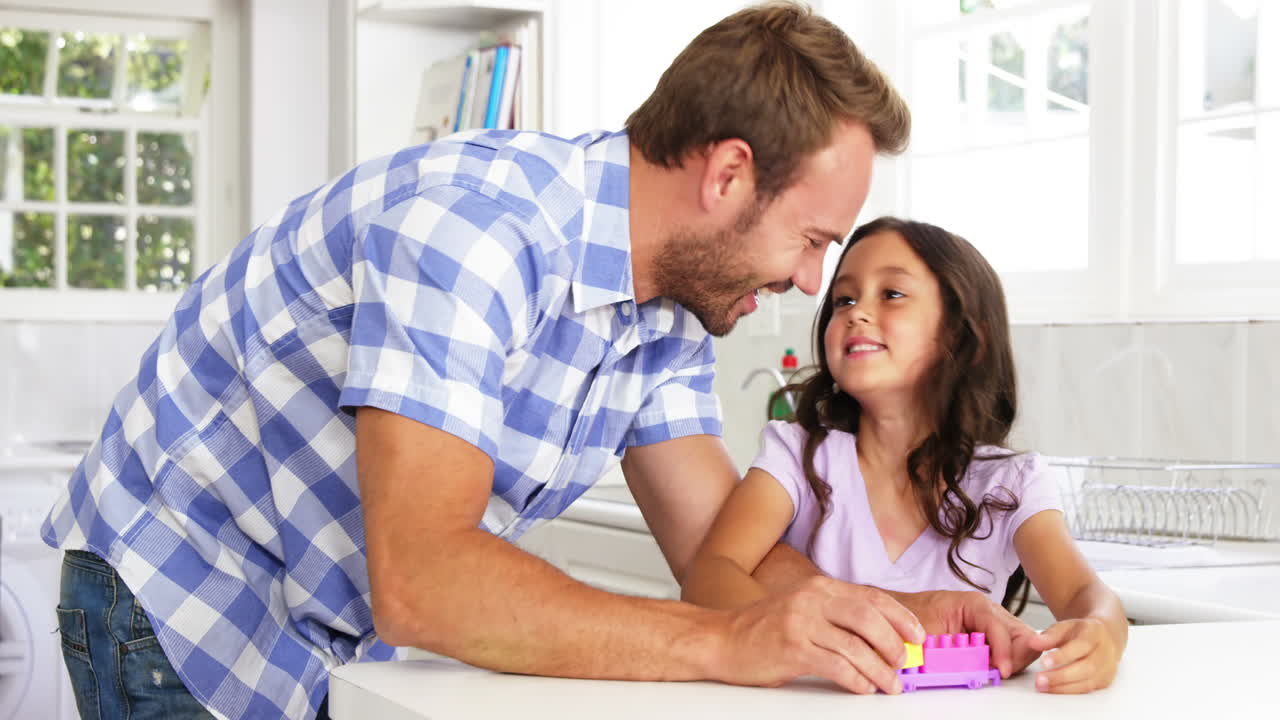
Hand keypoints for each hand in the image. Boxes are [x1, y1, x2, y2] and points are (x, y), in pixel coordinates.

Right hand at [713, 576, 925, 694]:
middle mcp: (812, 599)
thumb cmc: (764, 630)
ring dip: (880, 669)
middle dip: (894, 643)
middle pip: (869, 617)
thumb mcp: (803, 610)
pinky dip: (857, 679)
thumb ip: (836, 616)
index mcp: (819, 587)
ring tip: (890, 684)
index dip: (900, 616)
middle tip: (903, 662)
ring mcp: (801, 622)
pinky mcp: (792, 648)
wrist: (721, 640)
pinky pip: (836, 665)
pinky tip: (864, 687)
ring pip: (856, 645)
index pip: (871, 597)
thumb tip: (880, 636)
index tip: (917, 635)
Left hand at [887, 589, 1040, 678]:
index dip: (1004, 652)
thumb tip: (969, 669)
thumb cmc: (913, 615)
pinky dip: (1006, 659)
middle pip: (1021, 633)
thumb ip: (951, 651)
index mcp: (974, 604)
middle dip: (1016, 655)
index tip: (1002, 670)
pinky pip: (1010, 646)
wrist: (900, 612)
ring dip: (1013, 658)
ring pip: (1020, 641)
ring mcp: (992, 621)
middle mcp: (988, 610)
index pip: (1001, 628)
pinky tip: (992, 666)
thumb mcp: (929, 632)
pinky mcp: (991, 633)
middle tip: (1003, 671)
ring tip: (995, 670)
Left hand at [1027, 618, 1119, 693]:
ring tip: (1042, 686)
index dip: (1063, 655)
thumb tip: (1033, 643)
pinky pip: (1087, 689)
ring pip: (1088, 682)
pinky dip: (1069, 690)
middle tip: (1039, 680)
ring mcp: (1108, 668)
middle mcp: (1106, 652)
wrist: (1104, 637)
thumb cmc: (1081, 632)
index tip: (1044, 663)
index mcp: (1096, 632)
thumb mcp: (1065, 626)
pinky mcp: (1105, 681)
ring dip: (1063, 687)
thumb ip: (1049, 635)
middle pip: (1086, 667)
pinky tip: (1053, 689)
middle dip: (1061, 676)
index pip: (1081, 645)